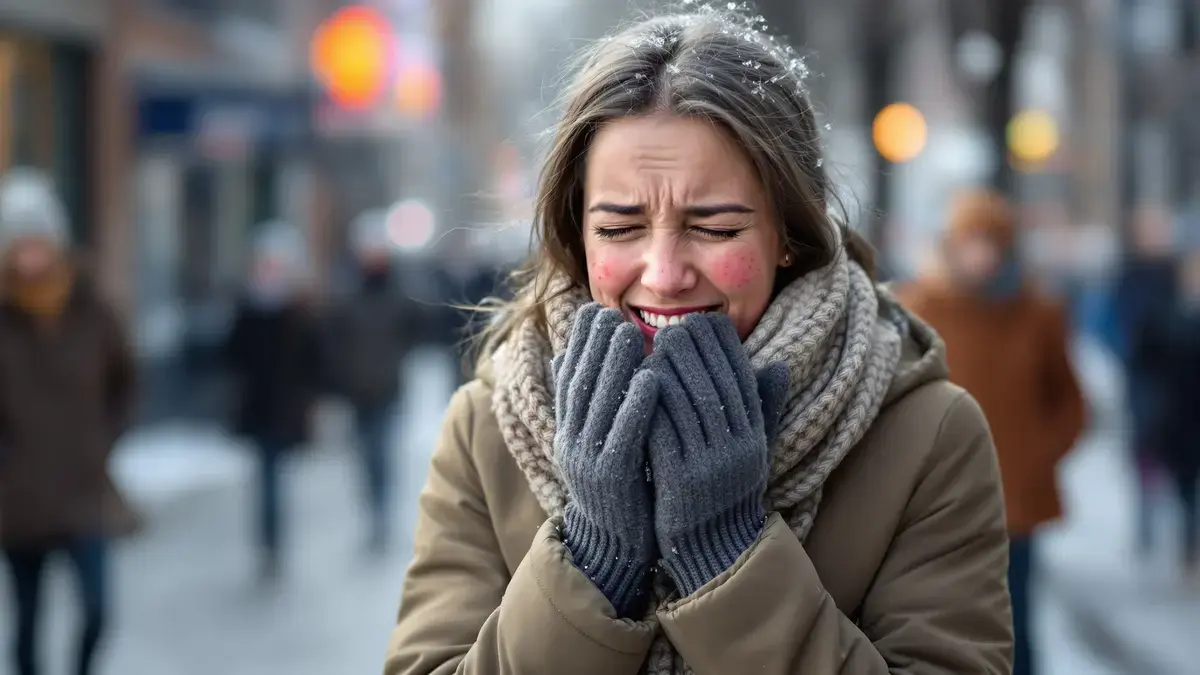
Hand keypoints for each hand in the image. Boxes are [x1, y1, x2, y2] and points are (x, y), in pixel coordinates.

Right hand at [553, 303, 659, 617]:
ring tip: (629, 333)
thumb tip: (570, 360)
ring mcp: (586, 461)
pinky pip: (622, 436)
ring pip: (597, 404)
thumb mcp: (598, 441)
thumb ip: (591, 404)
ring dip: (613, 365)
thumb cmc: (618, 487)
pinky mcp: (610, 480)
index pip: (569, 376)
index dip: (580, 342)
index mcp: (569, 429)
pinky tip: (652, 380)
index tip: (594, 311)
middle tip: (610, 312)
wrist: (614, 547)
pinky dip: (635, 405)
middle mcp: (571, 441)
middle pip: (579, 383)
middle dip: (594, 345)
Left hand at [643, 312, 788, 596]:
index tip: (704, 323)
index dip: (724, 348)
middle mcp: (738, 448)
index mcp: (754, 436)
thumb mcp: (754, 449)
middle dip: (696, 353)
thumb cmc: (730, 491)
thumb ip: (763, 408)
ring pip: (691, 406)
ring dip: (672, 371)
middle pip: (717, 387)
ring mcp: (711, 466)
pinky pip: (666, 435)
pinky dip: (653, 407)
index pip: (742, 380)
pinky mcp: (682, 482)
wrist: (717, 548)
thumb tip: (778, 365)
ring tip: (654, 347)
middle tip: (675, 327)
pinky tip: (638, 387)